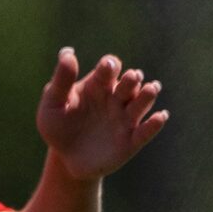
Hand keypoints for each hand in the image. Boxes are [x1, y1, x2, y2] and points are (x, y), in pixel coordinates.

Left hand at [36, 48, 167, 181]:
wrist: (65, 159)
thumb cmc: (58, 127)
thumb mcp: (53, 105)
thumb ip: (61, 81)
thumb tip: (67, 52)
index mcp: (98, 86)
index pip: (109, 70)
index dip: (110, 66)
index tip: (107, 66)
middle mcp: (116, 99)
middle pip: (129, 84)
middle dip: (131, 80)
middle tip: (131, 77)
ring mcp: (126, 119)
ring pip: (141, 103)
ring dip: (147, 95)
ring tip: (151, 88)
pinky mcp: (131, 141)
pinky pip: (146, 131)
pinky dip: (154, 124)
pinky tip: (159, 116)